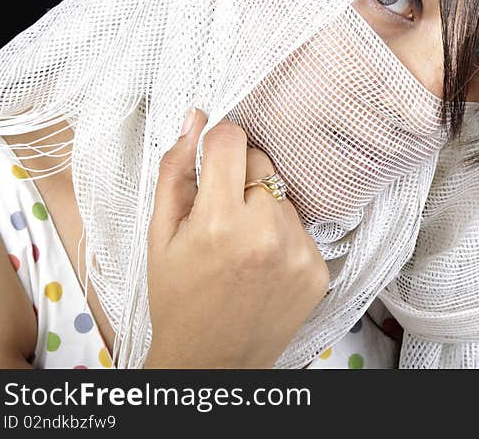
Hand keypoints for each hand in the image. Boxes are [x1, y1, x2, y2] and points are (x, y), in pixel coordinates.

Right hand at [145, 109, 329, 367]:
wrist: (212, 360)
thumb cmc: (178, 297)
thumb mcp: (159, 235)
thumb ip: (175, 171)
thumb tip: (195, 119)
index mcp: (221, 221)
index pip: (232, 139)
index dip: (217, 143)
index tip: (211, 157)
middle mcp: (267, 231)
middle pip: (262, 161)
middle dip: (240, 175)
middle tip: (222, 212)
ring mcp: (299, 250)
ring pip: (283, 194)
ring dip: (264, 206)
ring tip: (242, 243)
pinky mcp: (319, 267)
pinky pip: (302, 226)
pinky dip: (283, 234)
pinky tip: (263, 262)